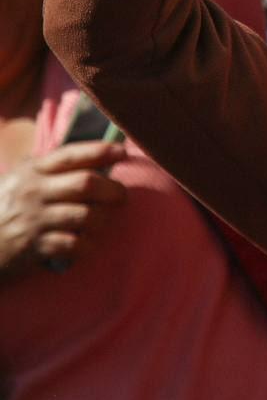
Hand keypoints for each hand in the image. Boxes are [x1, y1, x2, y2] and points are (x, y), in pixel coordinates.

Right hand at [0, 142, 127, 276]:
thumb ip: (49, 169)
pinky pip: (74, 244)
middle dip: (112, 189)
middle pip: (86, 184)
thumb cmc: (3, 208)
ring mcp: (33, 220)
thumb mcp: (19, 180)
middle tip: (121, 196)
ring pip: (85, 215)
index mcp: (31, 171)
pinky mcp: (33, 247)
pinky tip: (85, 244)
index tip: (121, 153)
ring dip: (103, 219)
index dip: (100, 151)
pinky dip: (87, 245)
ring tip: (103, 221)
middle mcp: (32, 192)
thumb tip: (98, 158)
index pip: (70, 155)